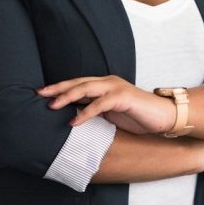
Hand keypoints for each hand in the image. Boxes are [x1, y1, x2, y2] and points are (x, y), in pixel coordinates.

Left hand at [37, 75, 175, 133]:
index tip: (41, 93)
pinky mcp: (123, 98)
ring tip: (51, 106)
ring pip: (86, 89)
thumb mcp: (112, 113)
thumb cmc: (138, 116)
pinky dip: (85, 113)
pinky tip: (74, 122)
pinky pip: (100, 104)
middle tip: (39, 94)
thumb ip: (96, 110)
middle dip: (57, 88)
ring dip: (67, 97)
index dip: (60, 87)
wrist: (164, 116)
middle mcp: (109, 82)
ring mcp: (116, 88)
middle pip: (78, 82)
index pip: (78, 83)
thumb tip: (73, 117)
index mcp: (105, 85)